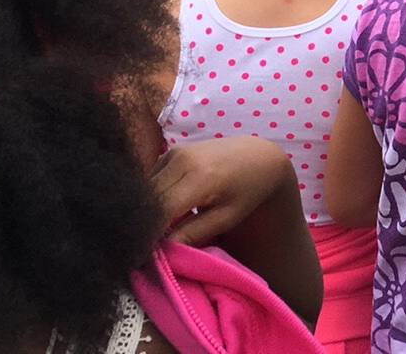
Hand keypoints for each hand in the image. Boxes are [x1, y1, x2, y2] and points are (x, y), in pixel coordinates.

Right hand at [150, 137, 295, 246]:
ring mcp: (174, 152)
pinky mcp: (171, 151)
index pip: (160, 210)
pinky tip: (167, 209)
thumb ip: (192, 233)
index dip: (151, 234)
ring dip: (148, 210)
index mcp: (199, 177)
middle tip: (151, 245)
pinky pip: (152, 179)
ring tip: (161, 228)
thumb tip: (161, 252)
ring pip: (146, 189)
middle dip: (146, 224)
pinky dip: (153, 196)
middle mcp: (181, 159)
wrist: (260, 155)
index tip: (149, 254)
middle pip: (148, 199)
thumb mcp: (226, 217)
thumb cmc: (248, 190)